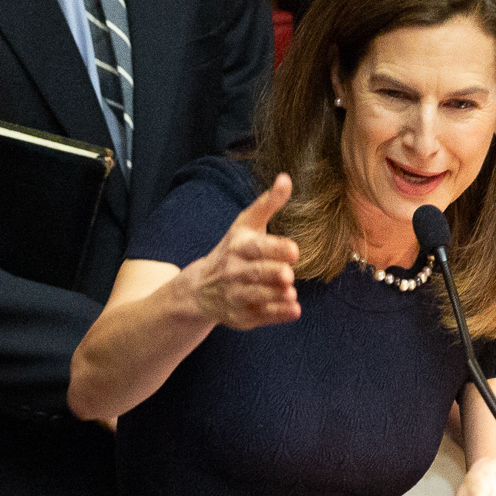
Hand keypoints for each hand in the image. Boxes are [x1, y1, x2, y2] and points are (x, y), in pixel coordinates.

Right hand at [183, 173, 301, 329]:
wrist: (201, 288)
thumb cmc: (233, 250)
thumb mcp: (247, 225)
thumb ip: (269, 204)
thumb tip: (286, 178)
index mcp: (238, 247)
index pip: (256, 248)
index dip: (275, 249)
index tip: (294, 250)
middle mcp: (234, 272)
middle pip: (256, 274)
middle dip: (272, 274)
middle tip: (288, 275)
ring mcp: (236, 296)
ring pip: (258, 297)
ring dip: (276, 295)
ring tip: (290, 292)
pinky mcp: (241, 316)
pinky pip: (261, 317)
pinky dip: (277, 315)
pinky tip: (294, 309)